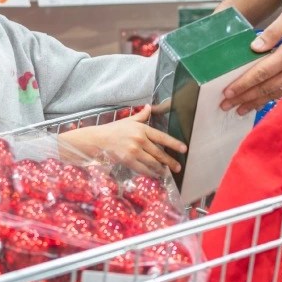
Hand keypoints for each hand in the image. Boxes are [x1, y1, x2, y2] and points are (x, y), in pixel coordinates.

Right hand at [59, 105, 186, 175]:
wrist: (98, 140)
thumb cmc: (113, 129)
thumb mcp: (128, 120)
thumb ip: (141, 115)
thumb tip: (150, 107)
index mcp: (142, 129)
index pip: (162, 137)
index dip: (174, 143)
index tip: (184, 149)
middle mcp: (140, 140)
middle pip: (159, 153)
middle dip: (170, 161)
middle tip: (178, 167)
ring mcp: (134, 151)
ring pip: (152, 163)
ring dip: (161, 169)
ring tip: (166, 172)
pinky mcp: (128, 160)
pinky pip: (143, 169)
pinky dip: (150, 173)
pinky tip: (154, 174)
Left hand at [220, 7, 281, 114]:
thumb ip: (273, 31)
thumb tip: (254, 47)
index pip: (262, 72)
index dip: (244, 83)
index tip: (229, 91)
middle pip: (266, 87)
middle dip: (245, 97)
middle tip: (226, 105)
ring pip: (276, 94)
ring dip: (256, 103)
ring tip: (239, 110)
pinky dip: (272, 101)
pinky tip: (260, 104)